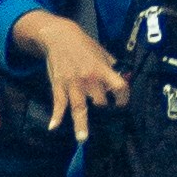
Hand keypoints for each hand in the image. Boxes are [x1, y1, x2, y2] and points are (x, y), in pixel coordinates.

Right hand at [13, 10, 125, 139]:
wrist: (59, 36)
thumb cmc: (83, 45)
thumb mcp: (102, 52)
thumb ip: (113, 67)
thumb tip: (124, 79)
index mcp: (102, 70)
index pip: (120, 88)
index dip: (123, 98)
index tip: (120, 105)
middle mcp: (89, 79)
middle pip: (100, 103)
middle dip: (103, 110)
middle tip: (103, 118)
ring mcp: (73, 84)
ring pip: (79, 108)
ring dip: (81, 124)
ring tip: (82, 139)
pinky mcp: (59, 86)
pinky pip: (58, 104)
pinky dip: (55, 116)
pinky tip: (53, 127)